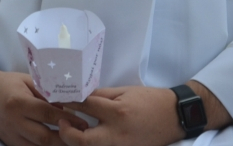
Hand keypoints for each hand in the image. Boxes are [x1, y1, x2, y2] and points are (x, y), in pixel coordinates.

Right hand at [0, 67, 87, 145]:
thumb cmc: (7, 83)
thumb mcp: (28, 81)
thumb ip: (46, 93)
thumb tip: (69, 105)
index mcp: (18, 103)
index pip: (48, 114)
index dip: (68, 119)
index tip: (84, 122)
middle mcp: (14, 122)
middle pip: (45, 138)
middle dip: (66, 139)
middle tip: (83, 136)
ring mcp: (11, 136)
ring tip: (73, 142)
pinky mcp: (10, 143)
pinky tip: (56, 144)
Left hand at [57, 86, 183, 145]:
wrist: (176, 116)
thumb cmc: (150, 100)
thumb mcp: (124, 92)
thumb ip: (101, 96)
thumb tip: (80, 96)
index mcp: (117, 113)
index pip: (85, 106)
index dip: (68, 101)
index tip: (56, 97)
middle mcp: (117, 134)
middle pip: (83, 140)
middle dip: (66, 133)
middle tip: (61, 121)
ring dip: (78, 141)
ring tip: (70, 130)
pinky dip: (93, 145)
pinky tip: (87, 137)